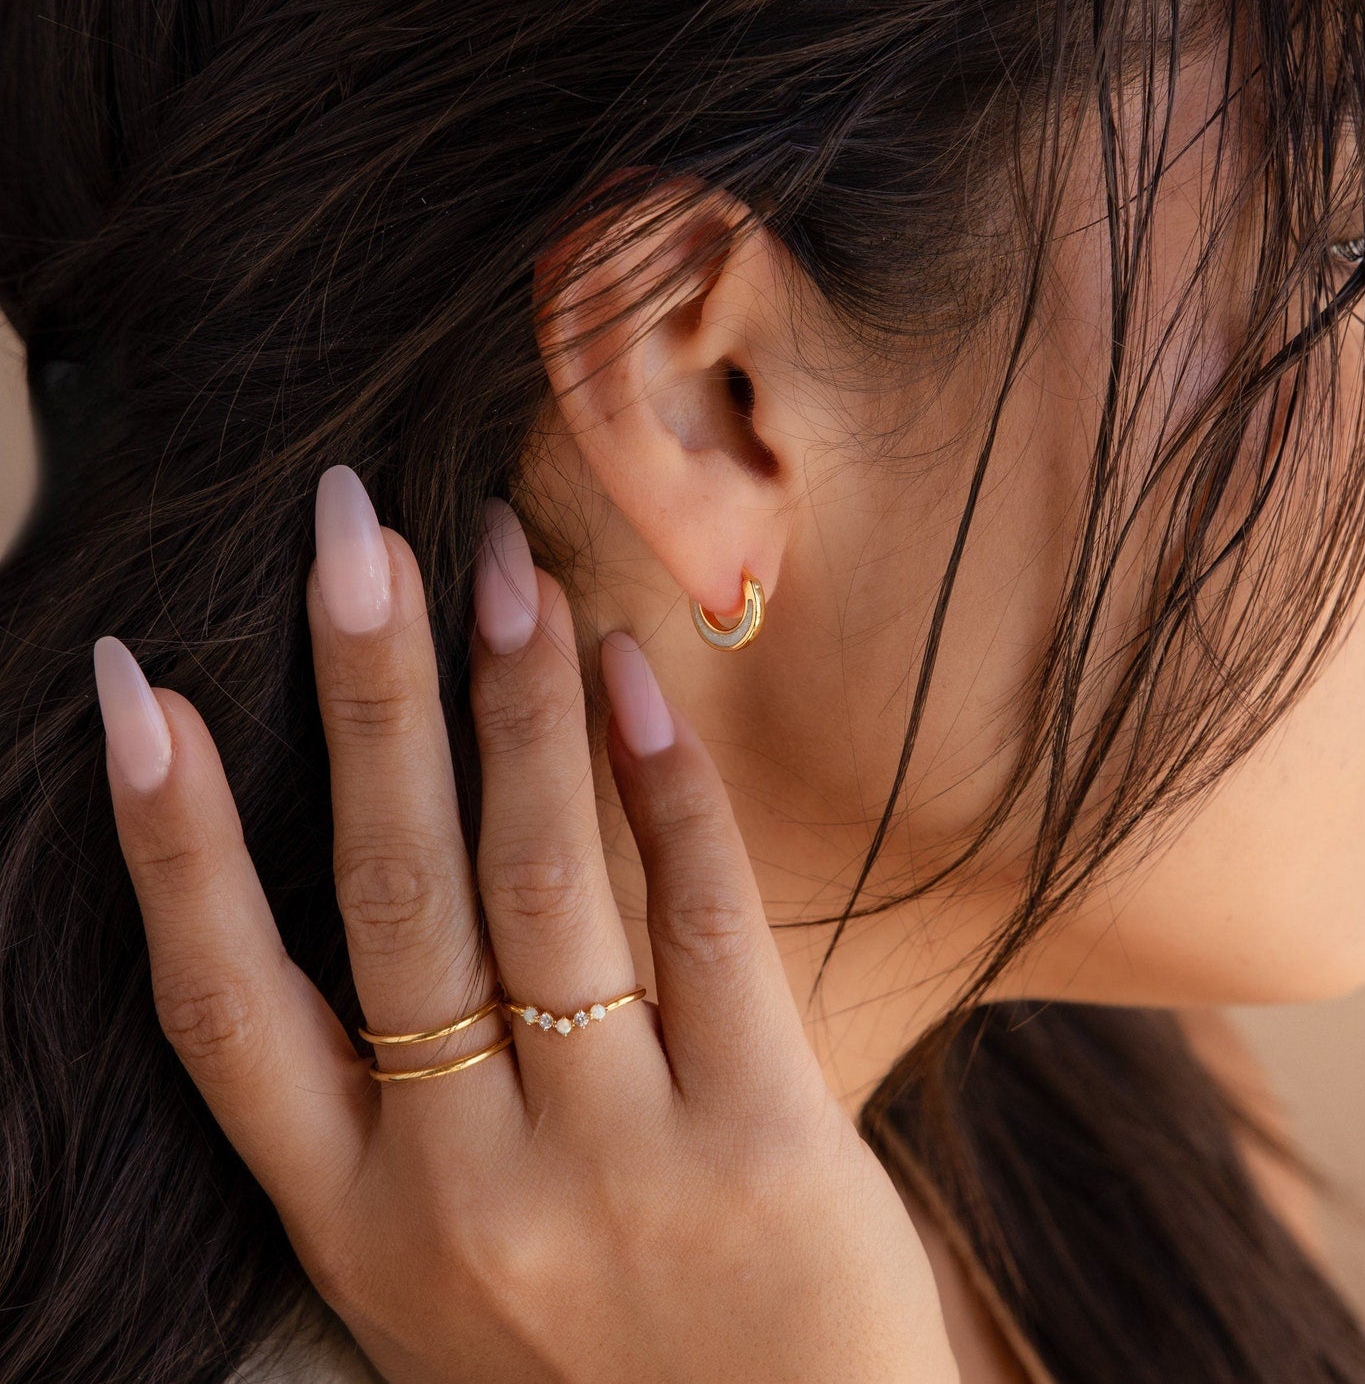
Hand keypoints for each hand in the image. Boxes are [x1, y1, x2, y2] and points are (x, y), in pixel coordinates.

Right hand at [90, 465, 959, 1383]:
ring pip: (540, 880)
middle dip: (362, 696)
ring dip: (513, 700)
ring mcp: (614, 1165)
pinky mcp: (760, 1143)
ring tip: (500, 561)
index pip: (223, 1006)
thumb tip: (393, 854)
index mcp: (357, 1221)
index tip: (139, 688)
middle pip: (388, 895)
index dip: (170, 841)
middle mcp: (463, 1188)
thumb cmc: (598, 1355)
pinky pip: (700, 920)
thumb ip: (405, 1103)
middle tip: (347, 529)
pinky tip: (633, 671)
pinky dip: (659, 784)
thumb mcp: (445, 1265)